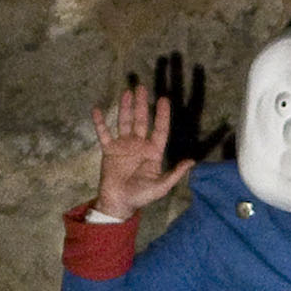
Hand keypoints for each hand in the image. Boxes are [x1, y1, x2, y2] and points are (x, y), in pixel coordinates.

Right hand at [90, 82, 194, 218]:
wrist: (119, 203)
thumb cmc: (141, 196)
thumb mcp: (161, 187)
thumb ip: (175, 174)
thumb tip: (192, 161)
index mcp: (153, 152)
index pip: (159, 130)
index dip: (162, 115)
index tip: (164, 99)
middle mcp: (139, 146)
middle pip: (141, 121)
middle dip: (142, 104)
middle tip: (142, 87)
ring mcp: (123, 146)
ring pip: (124, 122)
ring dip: (125, 107)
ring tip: (127, 91)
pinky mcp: (109, 150)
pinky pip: (103, 133)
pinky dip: (100, 122)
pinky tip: (97, 109)